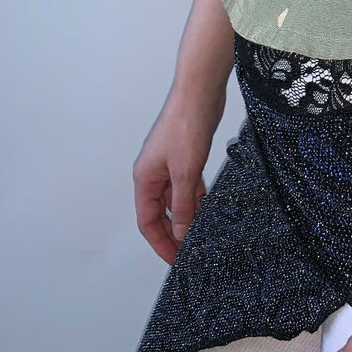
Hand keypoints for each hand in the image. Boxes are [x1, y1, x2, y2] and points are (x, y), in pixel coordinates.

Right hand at [132, 82, 225, 263]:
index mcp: (145, 177)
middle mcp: (153, 172)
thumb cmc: (186, 124)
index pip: (147, 221)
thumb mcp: (185, 172)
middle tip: (189, 251)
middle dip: (173, 232)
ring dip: (187, 215)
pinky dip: (195, 196)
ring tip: (201, 233)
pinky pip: (187, 184)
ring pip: (175, 198)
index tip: (174, 260)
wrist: (200, 90)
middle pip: (160, 212)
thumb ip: (183, 206)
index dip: (160, 242)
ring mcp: (169, 162)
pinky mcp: (186, 154)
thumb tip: (181, 234)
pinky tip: (207, 205)